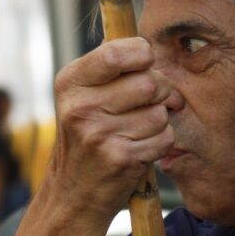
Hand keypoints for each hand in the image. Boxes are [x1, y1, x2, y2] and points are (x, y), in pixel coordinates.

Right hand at [50, 37, 176, 216]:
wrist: (74, 192)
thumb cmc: (87, 137)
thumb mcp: (82, 97)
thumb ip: (109, 67)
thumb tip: (148, 44)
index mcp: (70, 83)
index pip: (118, 53)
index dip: (143, 55)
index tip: (145, 64)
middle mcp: (81, 107)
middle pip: (148, 83)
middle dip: (161, 91)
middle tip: (154, 101)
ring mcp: (99, 135)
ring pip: (159, 112)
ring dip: (160, 120)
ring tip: (141, 128)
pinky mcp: (121, 159)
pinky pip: (164, 138)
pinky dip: (162, 142)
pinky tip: (143, 147)